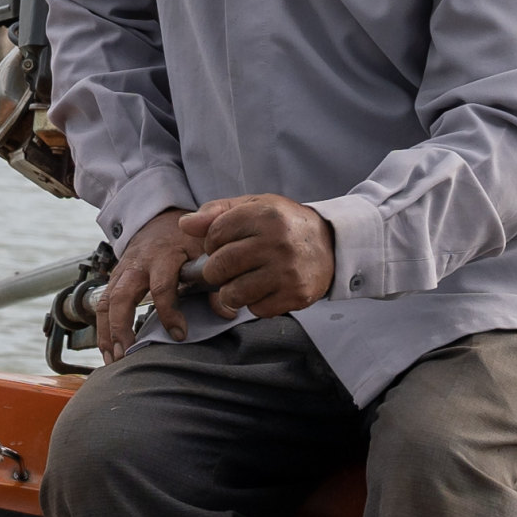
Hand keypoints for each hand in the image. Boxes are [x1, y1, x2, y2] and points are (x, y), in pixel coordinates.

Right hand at [95, 208, 201, 357]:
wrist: (161, 219)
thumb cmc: (185, 237)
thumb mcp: (204, 250)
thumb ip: (214, 279)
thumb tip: (227, 311)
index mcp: (163, 256)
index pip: (162, 287)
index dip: (169, 313)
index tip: (179, 334)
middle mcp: (137, 264)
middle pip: (121, 296)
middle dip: (121, 327)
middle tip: (128, 354)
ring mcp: (122, 271)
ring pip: (106, 302)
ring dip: (106, 333)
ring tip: (114, 360)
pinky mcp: (114, 279)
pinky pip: (102, 304)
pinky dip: (102, 328)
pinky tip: (109, 350)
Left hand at [184, 195, 336, 320]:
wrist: (331, 244)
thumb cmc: (285, 225)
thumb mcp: (255, 207)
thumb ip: (217, 212)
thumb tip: (184, 225)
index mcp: (265, 215)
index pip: (214, 235)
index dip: (212, 243)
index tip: (224, 244)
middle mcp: (276, 242)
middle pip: (219, 266)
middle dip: (216, 271)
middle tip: (229, 267)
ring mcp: (287, 271)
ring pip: (233, 294)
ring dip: (232, 291)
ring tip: (245, 280)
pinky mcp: (295, 294)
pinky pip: (256, 309)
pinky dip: (256, 303)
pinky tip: (266, 288)